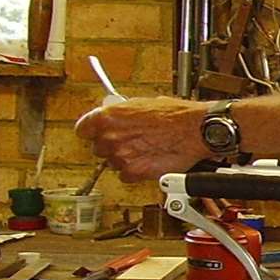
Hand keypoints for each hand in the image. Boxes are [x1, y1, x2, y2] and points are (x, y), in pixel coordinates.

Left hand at [75, 97, 207, 181]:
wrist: (196, 131)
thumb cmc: (176, 115)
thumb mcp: (143, 104)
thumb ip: (122, 113)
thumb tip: (117, 116)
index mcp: (107, 117)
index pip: (83, 129)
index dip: (92, 132)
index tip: (97, 133)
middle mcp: (109, 138)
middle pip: (98, 148)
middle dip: (112, 146)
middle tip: (131, 141)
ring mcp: (120, 157)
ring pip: (113, 163)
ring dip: (126, 159)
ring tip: (146, 151)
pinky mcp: (133, 173)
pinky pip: (126, 176)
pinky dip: (136, 172)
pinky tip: (149, 162)